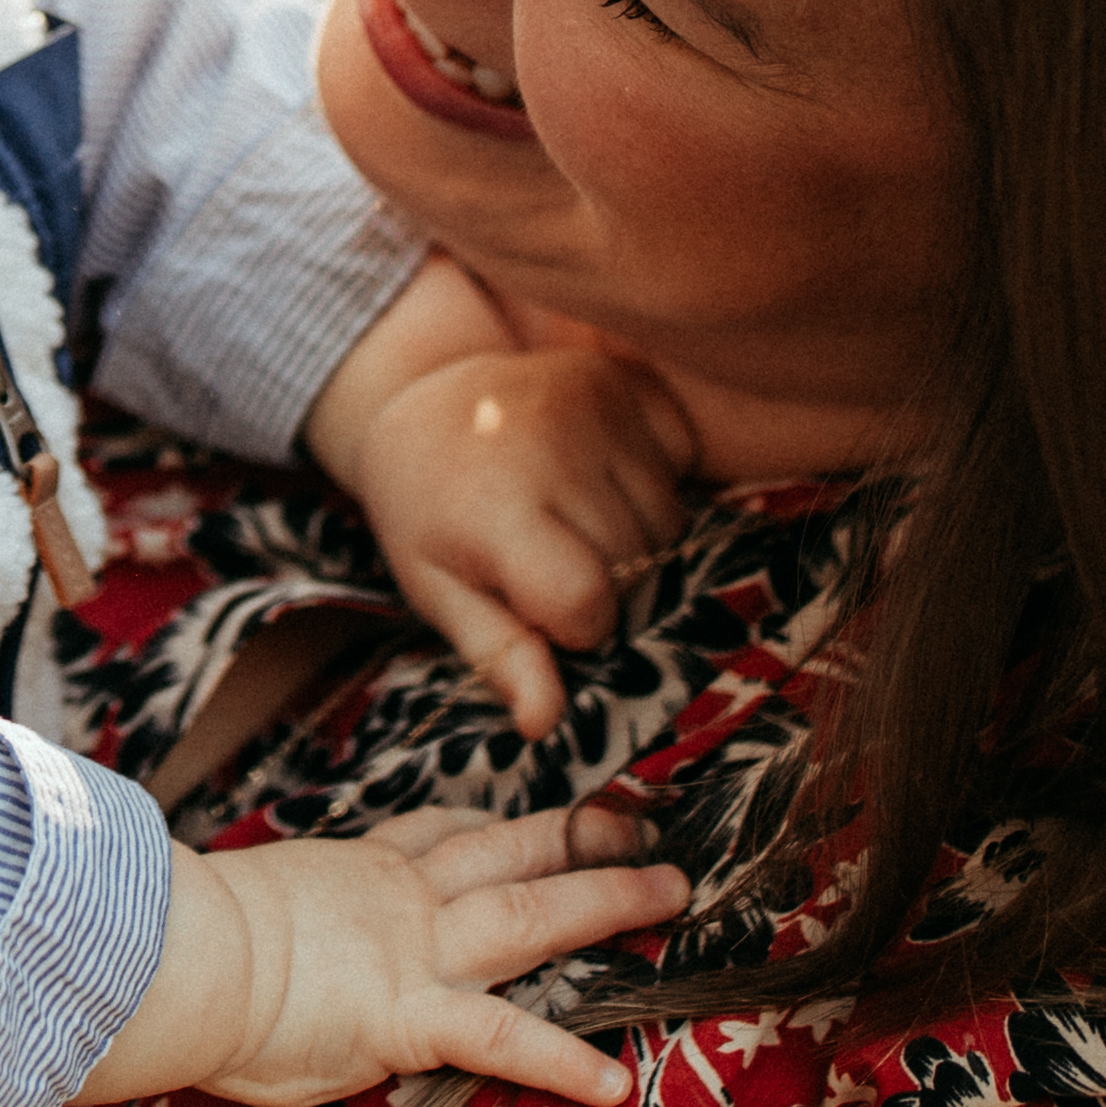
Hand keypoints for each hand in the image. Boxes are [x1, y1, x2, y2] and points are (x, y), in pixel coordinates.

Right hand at [89, 803, 680, 1106]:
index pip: (437, 836)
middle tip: (639, 822)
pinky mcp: (411, 1016)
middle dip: (580, 837)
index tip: (527, 817)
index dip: (490, 826)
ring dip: (608, 899)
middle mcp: (399, 901)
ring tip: (673, 897)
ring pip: (532, 914)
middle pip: (508, 853)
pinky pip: (502, 1036)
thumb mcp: (231, 911)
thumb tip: (237, 927)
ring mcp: (415, 953)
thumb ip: (263, 919)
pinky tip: (610, 1084)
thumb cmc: (176, 940)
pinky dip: (560, 1059)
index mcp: (354, 874)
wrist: (170, 956)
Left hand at [313, 328, 701, 737]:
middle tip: (551, 563)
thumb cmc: (427, 510)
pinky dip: (656, 481)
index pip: (587, 601)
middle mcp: (554, 449)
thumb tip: (546, 723)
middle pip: (637, 566)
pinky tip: (598, 474)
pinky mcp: (627, 383)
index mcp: (498, 510)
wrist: (422, 395)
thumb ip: (498, 654)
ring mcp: (597, 406)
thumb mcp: (437, 588)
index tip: (544, 611)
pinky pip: (682, 461)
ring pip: (670, 522)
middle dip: (608, 587)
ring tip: (574, 522)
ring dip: (638, 541)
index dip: (577, 626)